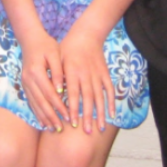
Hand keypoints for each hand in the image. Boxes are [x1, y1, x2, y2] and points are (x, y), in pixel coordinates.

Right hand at [19, 27, 70, 132]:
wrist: (30, 39)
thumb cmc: (46, 45)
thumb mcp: (54, 54)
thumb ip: (58, 72)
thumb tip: (61, 90)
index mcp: (36, 72)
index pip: (50, 93)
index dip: (59, 106)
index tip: (68, 115)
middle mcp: (28, 80)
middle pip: (41, 102)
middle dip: (51, 117)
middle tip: (60, 129)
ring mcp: (25, 83)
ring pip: (35, 104)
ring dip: (44, 118)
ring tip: (53, 129)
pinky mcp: (24, 85)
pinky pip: (31, 102)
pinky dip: (37, 113)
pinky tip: (43, 121)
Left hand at [58, 20, 116, 135]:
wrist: (86, 35)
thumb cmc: (67, 50)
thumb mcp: (58, 61)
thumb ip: (57, 78)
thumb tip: (55, 97)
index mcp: (73, 72)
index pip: (73, 94)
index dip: (73, 109)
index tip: (72, 123)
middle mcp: (86, 75)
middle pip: (87, 99)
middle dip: (87, 116)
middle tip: (86, 132)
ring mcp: (97, 75)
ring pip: (99, 97)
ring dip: (100, 113)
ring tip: (100, 128)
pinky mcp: (105, 74)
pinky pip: (109, 90)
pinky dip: (111, 102)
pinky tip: (111, 114)